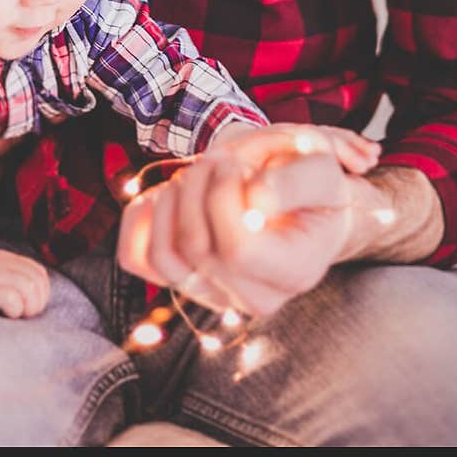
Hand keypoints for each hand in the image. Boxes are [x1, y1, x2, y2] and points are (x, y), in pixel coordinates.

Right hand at [0, 248, 49, 317]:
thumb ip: (7, 275)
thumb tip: (29, 295)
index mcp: (5, 259)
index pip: (39, 272)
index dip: (42, 292)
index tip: (31, 307)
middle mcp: (3, 264)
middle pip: (37, 281)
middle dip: (37, 302)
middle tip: (24, 315)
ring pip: (29, 288)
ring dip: (28, 307)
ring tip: (16, 316)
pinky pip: (13, 299)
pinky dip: (15, 310)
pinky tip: (5, 315)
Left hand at [117, 123, 379, 316]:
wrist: (295, 197)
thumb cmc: (310, 181)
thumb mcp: (321, 166)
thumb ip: (297, 182)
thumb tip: (257, 201)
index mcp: (295, 274)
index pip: (238, 248)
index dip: (225, 194)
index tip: (238, 161)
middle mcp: (254, 298)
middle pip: (195, 245)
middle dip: (199, 183)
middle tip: (219, 157)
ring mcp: (214, 293)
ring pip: (164, 254)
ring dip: (172, 196)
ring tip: (199, 172)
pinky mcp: (182, 281)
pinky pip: (136, 256)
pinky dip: (144, 215)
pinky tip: (172, 192)